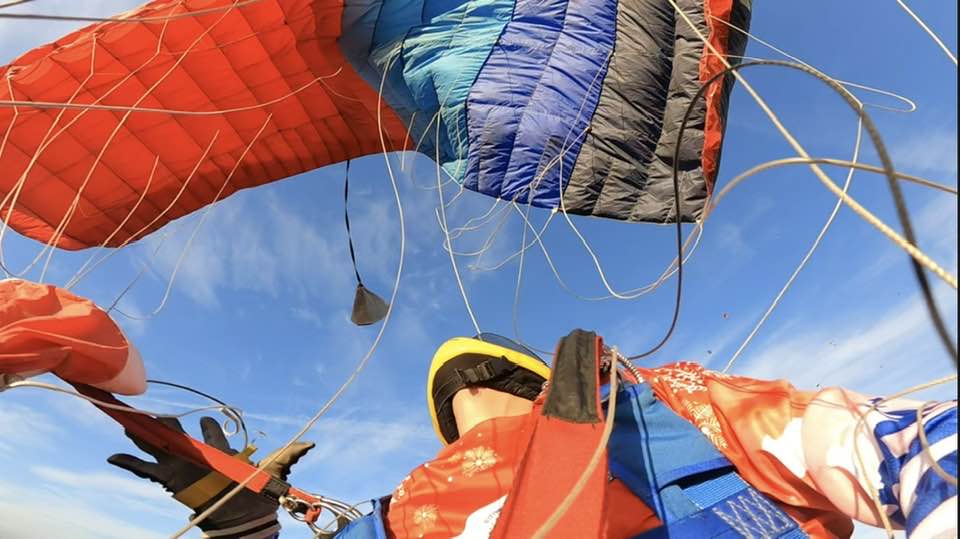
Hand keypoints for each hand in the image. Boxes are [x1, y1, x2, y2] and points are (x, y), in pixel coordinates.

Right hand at [108, 416, 313, 534]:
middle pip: (176, 432)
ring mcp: (181, 466)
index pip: (208, 429)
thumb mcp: (275, 472)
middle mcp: (197, 454)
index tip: (207, 422)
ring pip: (157, 445)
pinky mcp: (170, 481)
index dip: (207, 424)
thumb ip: (290, 455)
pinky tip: (113, 456)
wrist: (242, 520)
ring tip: (126, 419)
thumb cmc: (256, 495)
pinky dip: (128, 462)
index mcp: (218, 448)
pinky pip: (144, 470)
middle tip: (151, 409)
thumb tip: (311, 444)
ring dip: (143, 433)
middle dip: (165, 422)